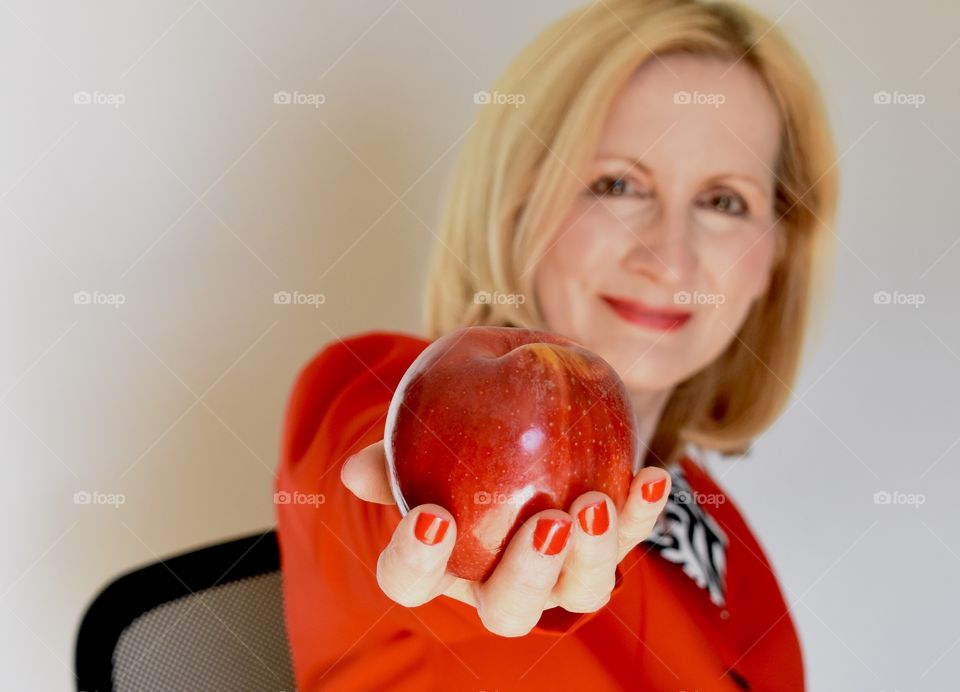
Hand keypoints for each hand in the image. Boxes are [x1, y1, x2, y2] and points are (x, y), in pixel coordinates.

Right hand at [341, 440, 670, 636]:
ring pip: (580, 591)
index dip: (417, 563)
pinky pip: (632, 539)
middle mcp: (502, 582)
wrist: (515, 429)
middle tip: (545, 525)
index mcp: (444, 563)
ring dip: (593, 554)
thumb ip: (395, 455)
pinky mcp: (607, 544)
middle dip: (527, 575)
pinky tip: (650, 476)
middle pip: (508, 610)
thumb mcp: (422, 441)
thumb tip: (356, 473)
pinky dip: (642, 511)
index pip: (413, 582)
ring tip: (595, 503)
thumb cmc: (455, 445)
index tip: (432, 519)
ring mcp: (560, 572)